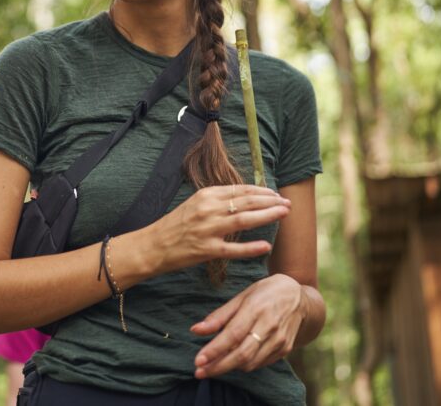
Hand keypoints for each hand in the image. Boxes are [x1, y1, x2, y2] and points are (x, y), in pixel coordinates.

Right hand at [148, 184, 290, 274]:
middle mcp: (208, 209)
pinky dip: (251, 247)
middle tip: (287, 203)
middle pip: (247, 202)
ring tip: (284, 214)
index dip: (262, 191)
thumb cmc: (175, 225)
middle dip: (271, 201)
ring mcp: (208, 230)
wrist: (153, 245)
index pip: (241, 190)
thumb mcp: (195, 204)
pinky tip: (266, 246)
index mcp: (206, 195)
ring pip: (244, 220)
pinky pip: (234, 250)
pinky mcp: (207, 250)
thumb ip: (218, 200)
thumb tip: (245, 198)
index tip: (276, 194)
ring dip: (267, 216)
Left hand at [190, 274, 305, 378]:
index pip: (232, 334)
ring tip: (213, 367)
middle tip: (200, 373)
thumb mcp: (242, 297)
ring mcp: (279, 339)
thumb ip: (219, 316)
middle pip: (242, 353)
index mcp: (256, 308)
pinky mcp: (285, 349)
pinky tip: (234, 360)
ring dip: (229, 367)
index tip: (198, 360)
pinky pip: (260, 363)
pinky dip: (245, 365)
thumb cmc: (265, 293)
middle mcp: (269, 325)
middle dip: (218, 366)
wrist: (299, 297)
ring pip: (251, 362)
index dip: (214, 350)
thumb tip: (196, 330)